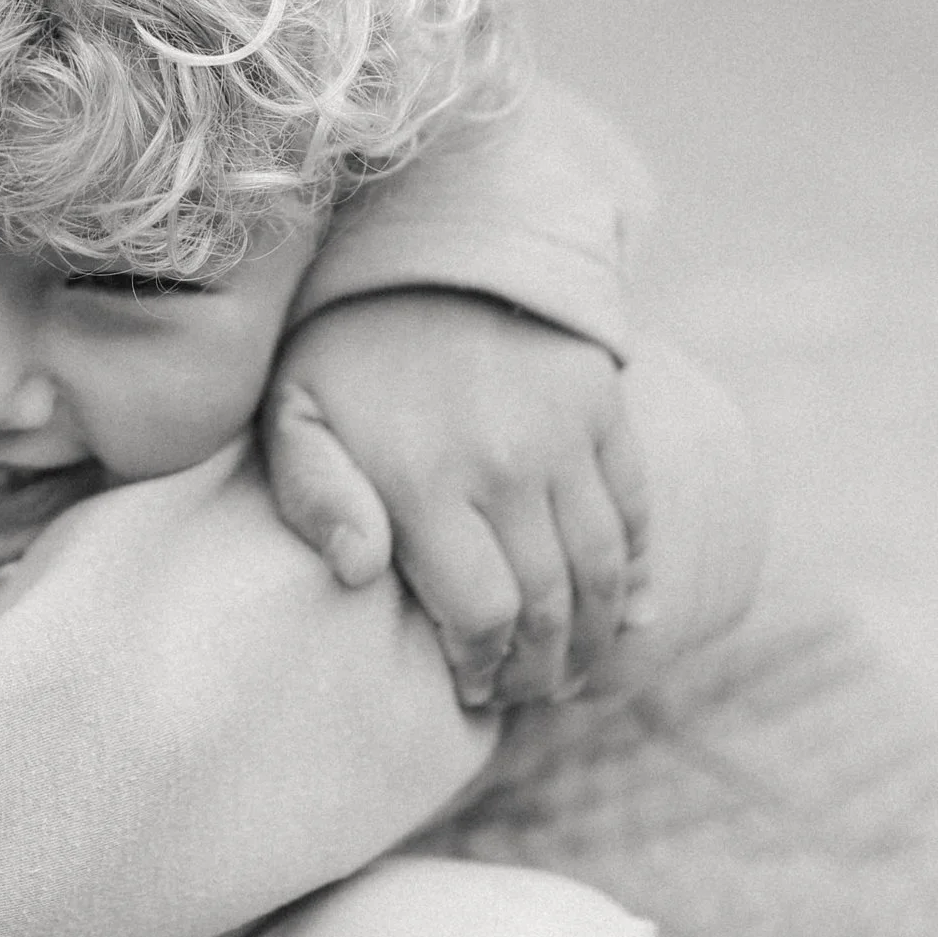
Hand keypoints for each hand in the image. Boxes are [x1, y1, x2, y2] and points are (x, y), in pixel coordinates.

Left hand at [263, 291, 647, 706]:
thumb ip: (314, 496)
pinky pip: (638, 510)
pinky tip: (630, 616)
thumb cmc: (344, 348)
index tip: (474, 688)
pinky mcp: (604, 408)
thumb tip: (358, 574)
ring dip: (596, 637)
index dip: (485, 668)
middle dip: (541, 670)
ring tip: (572, 671)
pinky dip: (642, 573)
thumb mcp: (295, 413)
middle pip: (549, 606)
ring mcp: (565, 435)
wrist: (429, 242)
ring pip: (605, 570)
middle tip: (525, 693)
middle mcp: (505, 463)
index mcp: (424, 478)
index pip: (482, 612)